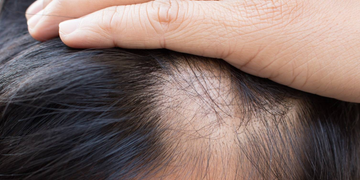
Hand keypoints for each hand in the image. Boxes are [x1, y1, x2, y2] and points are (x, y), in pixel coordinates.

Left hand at [26, 0, 359, 101]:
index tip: (69, 2)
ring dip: (80, 5)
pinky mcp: (248, 22)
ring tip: (43, 24)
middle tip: (42, 11)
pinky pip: (163, 20)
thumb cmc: (338, 28)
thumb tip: (180, 11)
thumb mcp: (265, 9)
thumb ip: (219, 4)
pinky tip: (74, 36)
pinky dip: (114, 27)